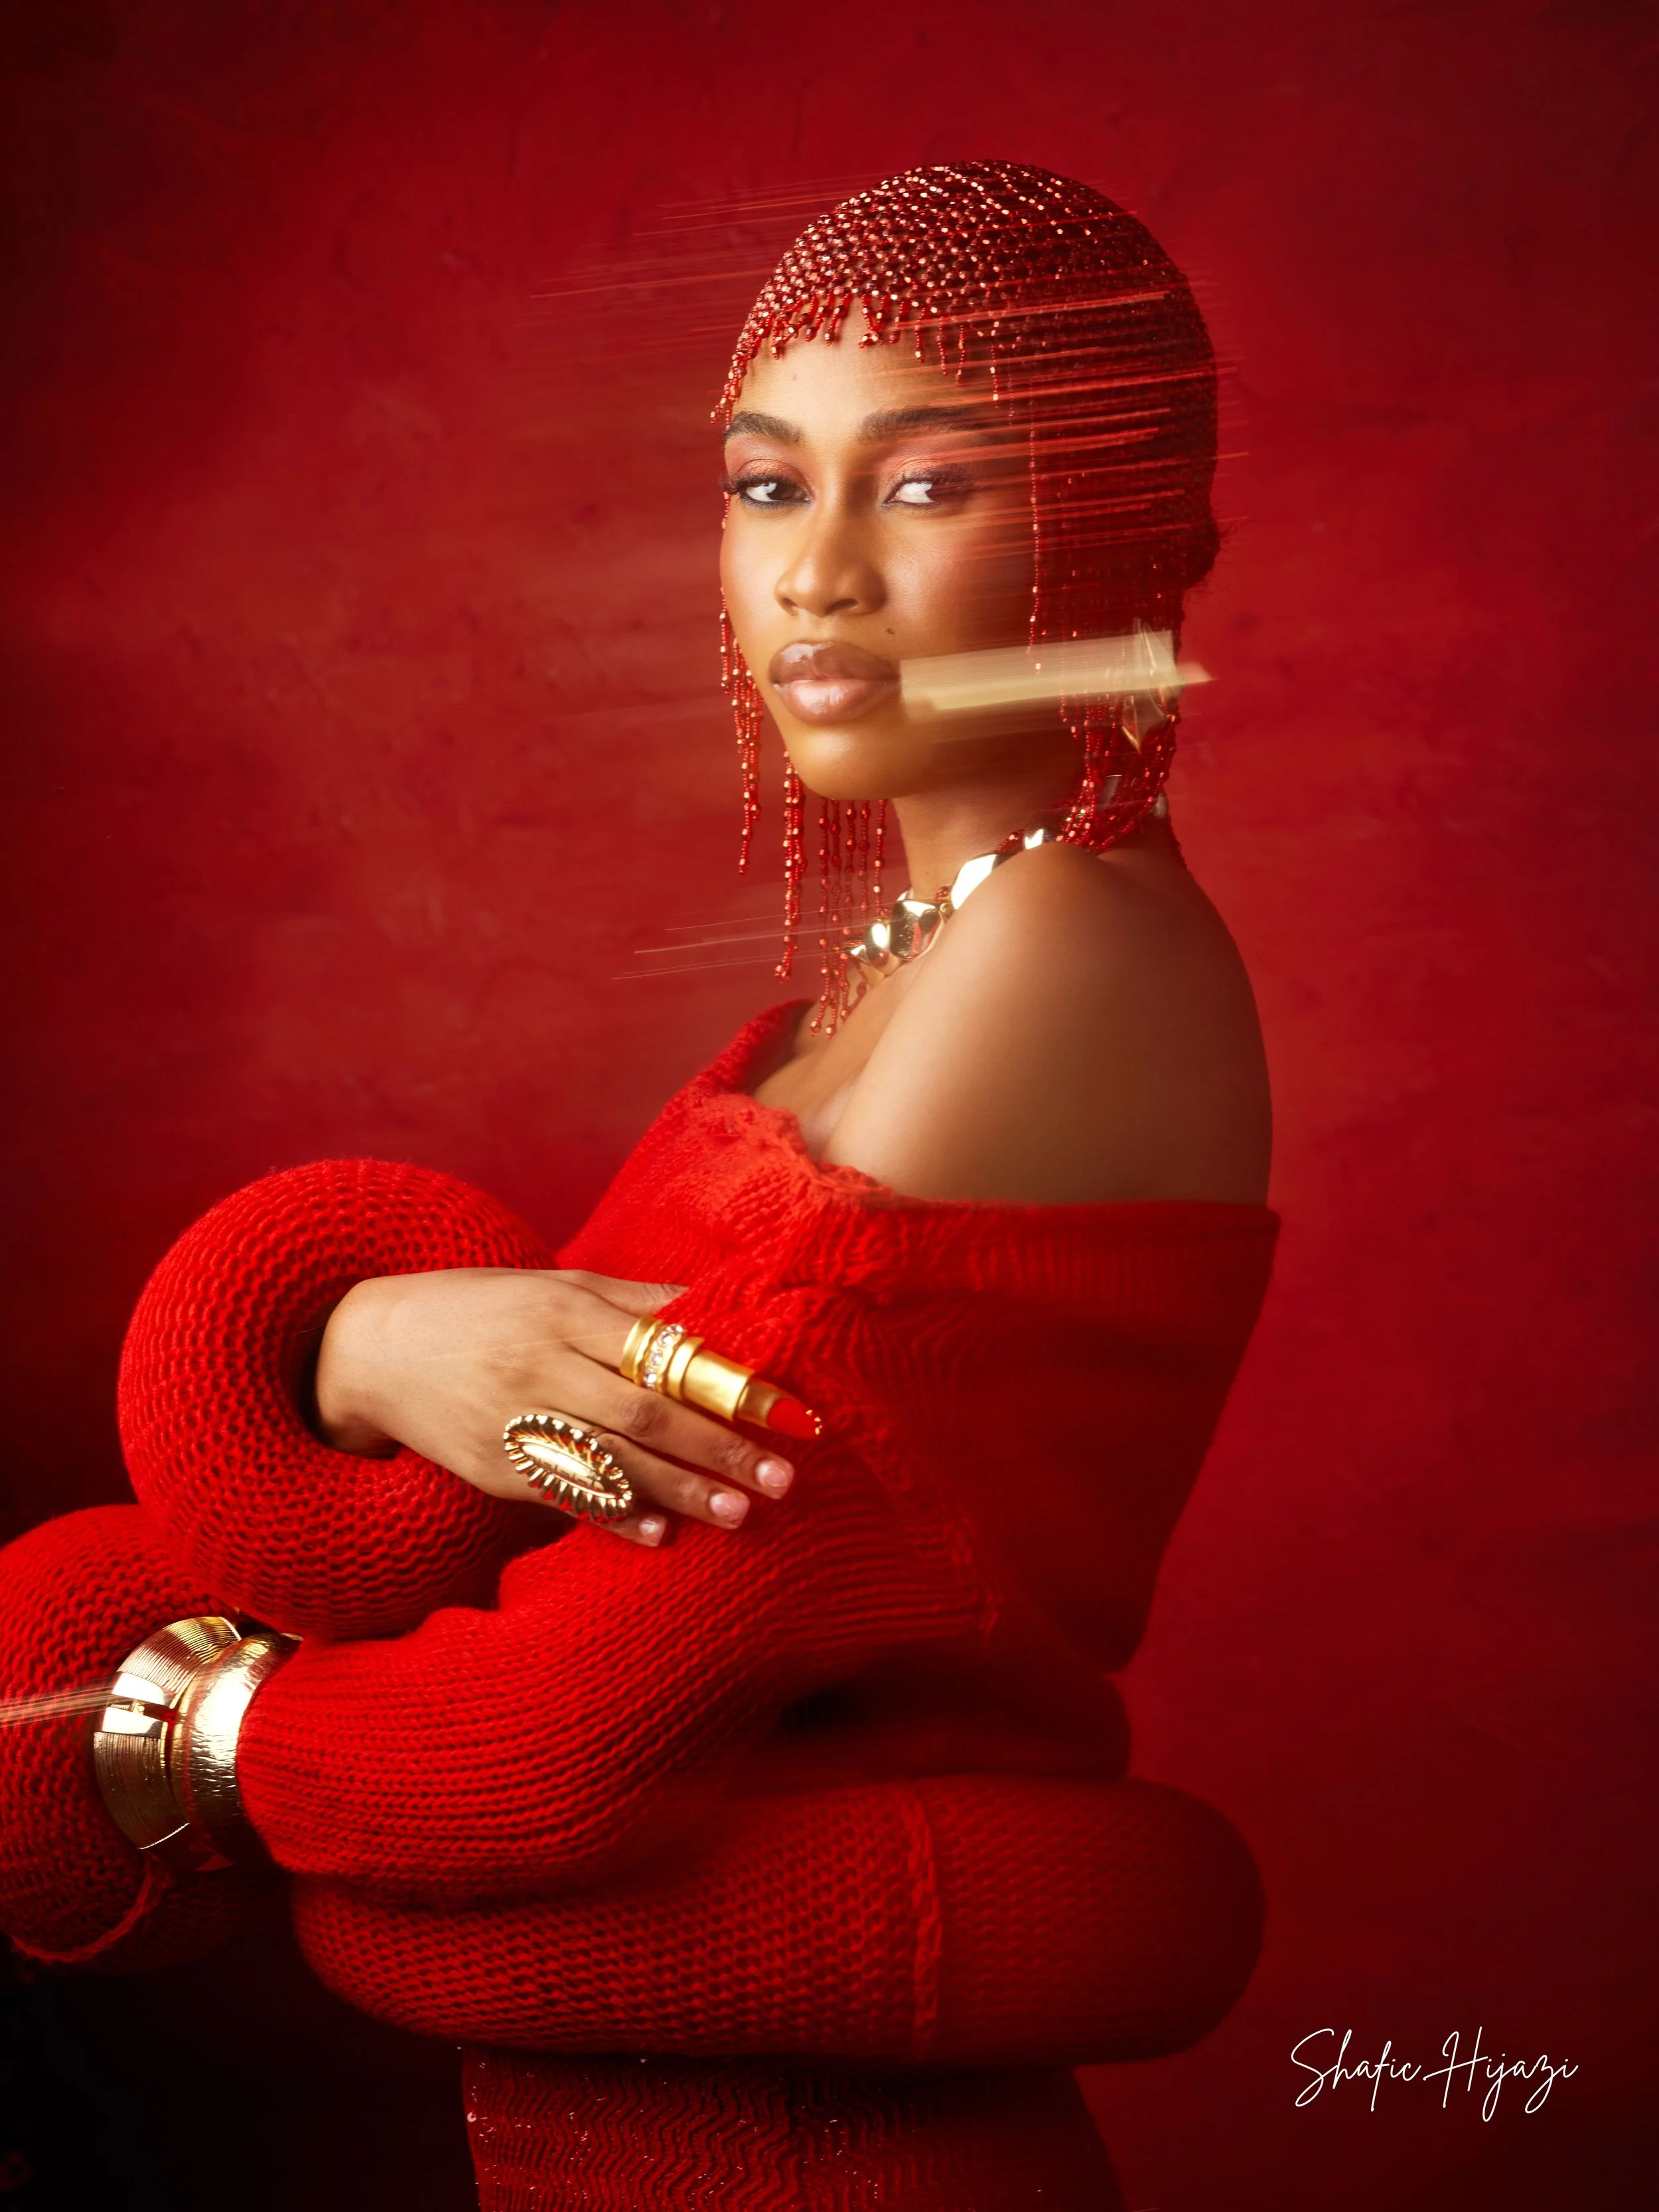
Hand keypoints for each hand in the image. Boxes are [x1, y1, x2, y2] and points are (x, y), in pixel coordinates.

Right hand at [314, 1269, 796, 1546]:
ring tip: (739, 1512)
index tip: (788, 1410)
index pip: (666, 1352)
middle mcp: (542, 1367)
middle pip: (646, 1414)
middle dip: (719, 1447)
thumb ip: (633, 1302)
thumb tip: (713, 1308)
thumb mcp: (554, 1286)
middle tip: (781, 1476)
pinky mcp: (495, 1468)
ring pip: (611, 1462)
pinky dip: (615, 1515)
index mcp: (567, 1313)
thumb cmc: (481, 1308)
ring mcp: (515, 1422)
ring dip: (680, 1490)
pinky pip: (565, 1496)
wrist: (374, 1349)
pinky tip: (661, 1534)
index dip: (731, 1384)